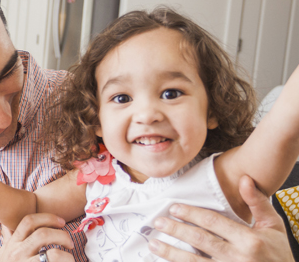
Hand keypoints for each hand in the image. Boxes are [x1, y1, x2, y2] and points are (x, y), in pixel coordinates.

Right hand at [0, 213, 74, 261]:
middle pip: (43, 234)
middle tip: (69, 243)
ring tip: (70, 260)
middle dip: (62, 235)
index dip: (48, 218)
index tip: (61, 222)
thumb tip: (8, 226)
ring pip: (54, 254)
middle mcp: (17, 253)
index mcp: (12, 244)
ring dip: (67, 256)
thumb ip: (8, 240)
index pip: (29, 221)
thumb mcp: (3, 255)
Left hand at [149, 175, 294, 261]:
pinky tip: (168, 261)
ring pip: (195, 261)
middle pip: (201, 240)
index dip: (192, 214)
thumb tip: (244, 179)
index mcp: (250, 240)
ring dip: (172, 252)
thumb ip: (257, 203)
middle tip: (159, 222)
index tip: (175, 208)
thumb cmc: (278, 254)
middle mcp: (238, 256)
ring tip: (154, 244)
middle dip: (177, 230)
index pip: (214, 222)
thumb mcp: (273, 226)